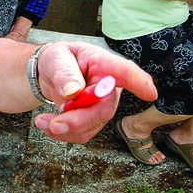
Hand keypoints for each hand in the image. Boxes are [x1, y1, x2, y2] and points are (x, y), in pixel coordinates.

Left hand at [33, 42, 156, 143]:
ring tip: (41, 121)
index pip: (125, 72)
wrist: (50, 74)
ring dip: (65, 129)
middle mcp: (108, 87)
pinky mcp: (93, 121)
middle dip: (79, 120)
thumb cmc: (58, 60)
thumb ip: (64, 72)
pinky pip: (82, 134)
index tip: (150, 93)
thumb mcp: (55, 58)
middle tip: (54, 124)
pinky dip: (62, 134)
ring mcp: (103, 106)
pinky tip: (47, 124)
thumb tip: (72, 91)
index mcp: (103, 64)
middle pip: (104, 109)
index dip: (139, 82)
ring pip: (92, 126)